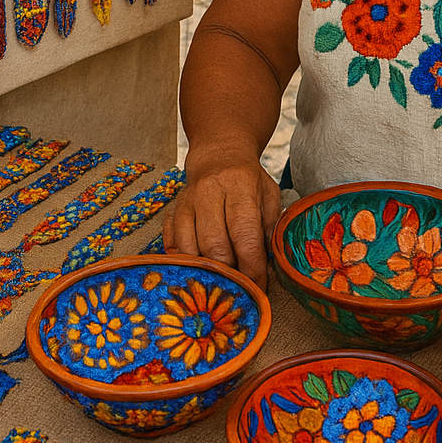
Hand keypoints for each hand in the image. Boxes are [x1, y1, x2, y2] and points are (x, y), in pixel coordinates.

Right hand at [164, 155, 282, 290]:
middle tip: (240, 284)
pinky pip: (172, 245)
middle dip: (229, 272)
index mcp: (240, 186)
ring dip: (207, 270)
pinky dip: (186, 261)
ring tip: (222, 278)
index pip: (244, 233)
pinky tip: (201, 265)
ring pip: (189, 248)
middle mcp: (209, 192)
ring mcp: (186, 203)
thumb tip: (268, 268)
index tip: (258, 285)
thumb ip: (270, 229)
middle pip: (214, 245)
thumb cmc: (248, 182)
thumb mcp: (269, 197)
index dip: (251, 266)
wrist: (219, 157)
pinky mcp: (172, 213)